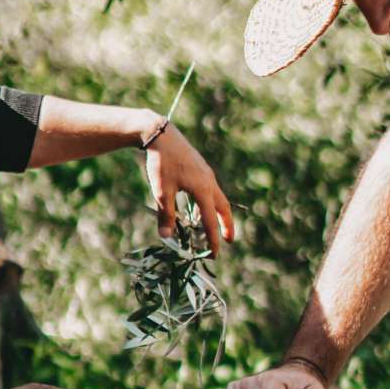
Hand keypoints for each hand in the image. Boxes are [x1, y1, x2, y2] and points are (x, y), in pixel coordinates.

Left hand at [143, 120, 233, 255]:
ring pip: (218, 198)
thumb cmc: (161, 163)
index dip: (213, 239)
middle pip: (223, 208)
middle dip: (227, 225)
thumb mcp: (161, 191)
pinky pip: (211, 190)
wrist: (161, 135)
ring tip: (216, 225)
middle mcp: (209, 182)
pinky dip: (211, 202)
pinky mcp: (202, 169)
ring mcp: (207, 174)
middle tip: (228, 240)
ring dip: (219, 213)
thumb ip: (166, 215)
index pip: (210, 220)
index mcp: (202, 189)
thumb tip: (166, 237)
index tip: (214, 254)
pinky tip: (201, 205)